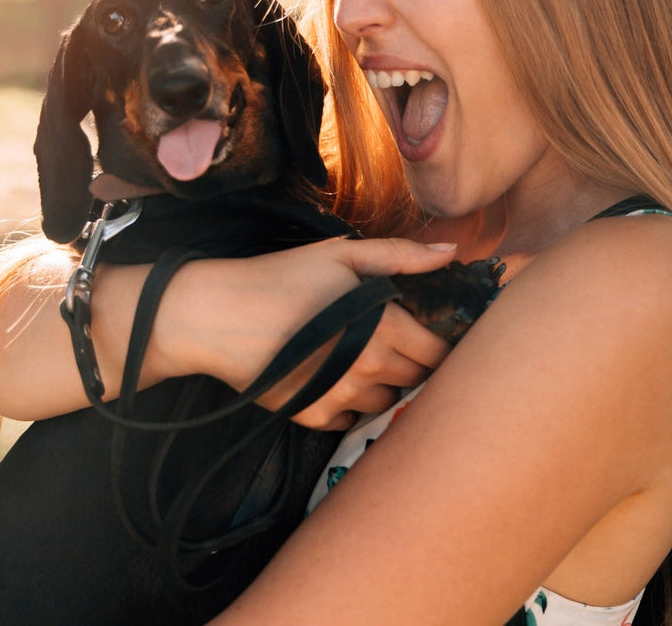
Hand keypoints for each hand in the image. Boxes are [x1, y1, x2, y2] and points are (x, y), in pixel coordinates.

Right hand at [154, 238, 457, 430]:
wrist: (219, 316)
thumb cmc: (283, 278)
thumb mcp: (342, 255)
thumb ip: (401, 256)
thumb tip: (452, 252)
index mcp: (384, 326)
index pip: (439, 353)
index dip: (441, 345)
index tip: (430, 334)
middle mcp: (370, 368)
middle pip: (418, 380)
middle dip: (414, 363)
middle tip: (394, 343)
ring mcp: (342, 397)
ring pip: (387, 402)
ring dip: (384, 385)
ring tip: (362, 359)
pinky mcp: (315, 416)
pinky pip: (352, 419)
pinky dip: (350, 404)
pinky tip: (334, 378)